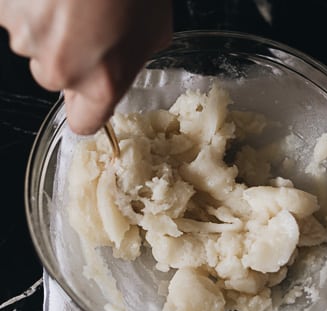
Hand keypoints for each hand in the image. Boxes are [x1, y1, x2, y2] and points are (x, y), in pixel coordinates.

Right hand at [0, 0, 171, 133]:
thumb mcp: (154, 31)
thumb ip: (133, 60)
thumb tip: (125, 63)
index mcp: (100, 84)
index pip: (83, 123)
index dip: (88, 108)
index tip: (92, 97)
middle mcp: (58, 67)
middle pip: (55, 78)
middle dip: (69, 56)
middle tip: (89, 23)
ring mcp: (24, 32)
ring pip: (32, 41)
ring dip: (48, 23)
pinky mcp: (2, 5)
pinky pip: (15, 11)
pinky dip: (30, 1)